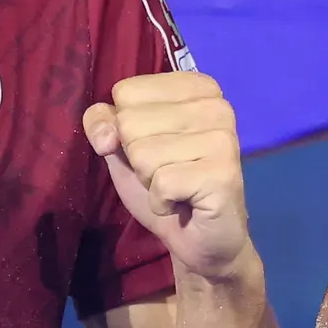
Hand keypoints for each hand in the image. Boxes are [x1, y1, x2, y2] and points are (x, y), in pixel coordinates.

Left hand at [85, 71, 256, 284]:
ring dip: (150, 182)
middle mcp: (216, 105)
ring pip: (144, 153)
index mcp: (196, 87)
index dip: (126, 129)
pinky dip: (162, 203)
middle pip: (131, 122)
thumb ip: (104, 123)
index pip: (126, 92)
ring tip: (177, 188)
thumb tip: (105, 135)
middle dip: (138, 159)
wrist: (202, 239)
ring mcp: (224, 138)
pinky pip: (162, 183)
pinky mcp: (223, 173)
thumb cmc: (166, 187)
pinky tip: (183, 203)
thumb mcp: (124, 147)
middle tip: (168, 173)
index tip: (157, 148)